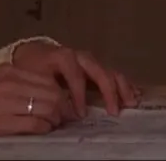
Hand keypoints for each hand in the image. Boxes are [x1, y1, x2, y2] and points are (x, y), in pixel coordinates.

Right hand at [0, 64, 69, 144]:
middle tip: (66, 117)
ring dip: (56, 118)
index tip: (64, 103)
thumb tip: (36, 92)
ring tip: (55, 125)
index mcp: (9, 71)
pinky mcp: (3, 122)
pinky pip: (35, 124)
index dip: (60, 93)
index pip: (47, 80)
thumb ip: (13, 82)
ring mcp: (9, 102)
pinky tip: (44, 131)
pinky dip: (44, 128)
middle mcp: (12, 83)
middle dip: (63, 107)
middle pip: (52, 93)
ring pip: (48, 108)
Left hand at [11, 41, 139, 115]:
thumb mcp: (33, 77)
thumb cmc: (31, 67)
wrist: (31, 52)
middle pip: (100, 71)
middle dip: (109, 91)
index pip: (76, 76)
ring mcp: (90, 61)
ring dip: (122, 87)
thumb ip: (47, 92)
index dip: (79, 95)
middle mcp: (81, 56)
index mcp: (64, 57)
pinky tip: (134, 94)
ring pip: (110, 71)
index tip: (81, 114)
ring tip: (132, 102)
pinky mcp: (94, 66)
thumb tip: (62, 111)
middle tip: (115, 111)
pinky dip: (123, 84)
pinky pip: (112, 73)